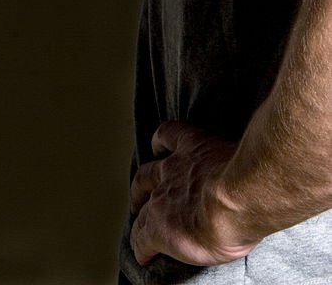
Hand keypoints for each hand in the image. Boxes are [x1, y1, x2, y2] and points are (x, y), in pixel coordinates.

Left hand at [130, 121, 261, 266]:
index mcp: (191, 147)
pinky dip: (140, 247)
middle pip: (146, 175)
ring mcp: (162, 198)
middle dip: (142, 186)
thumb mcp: (242, 154)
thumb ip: (238, 158)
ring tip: (140, 226)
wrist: (236, 198)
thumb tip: (253, 164)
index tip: (159, 149)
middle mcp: (171, 170)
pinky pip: (142, 238)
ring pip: (142, 207)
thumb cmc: (248, 176)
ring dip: (140, 217)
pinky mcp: (159, 227)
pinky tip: (143, 255)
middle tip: (140, 195)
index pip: (167, 137)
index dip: (161, 146)